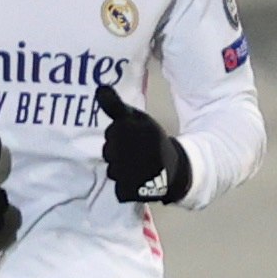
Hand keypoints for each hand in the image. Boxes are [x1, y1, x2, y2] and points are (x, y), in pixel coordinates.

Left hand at [95, 84, 190, 202]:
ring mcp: (130, 170)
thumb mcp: (137, 118)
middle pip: (108, 151)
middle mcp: (130, 149)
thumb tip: (99, 89)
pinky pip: (118, 186)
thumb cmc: (153, 141)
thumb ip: (115, 106)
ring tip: (139, 165)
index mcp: (133, 129)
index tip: (133, 136)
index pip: (111, 133)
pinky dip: (126, 183)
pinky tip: (137, 178)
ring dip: (121, 167)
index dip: (119, 134)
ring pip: (112, 168)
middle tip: (137, 151)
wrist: (177, 168)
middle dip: (118, 151)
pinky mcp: (131, 188)